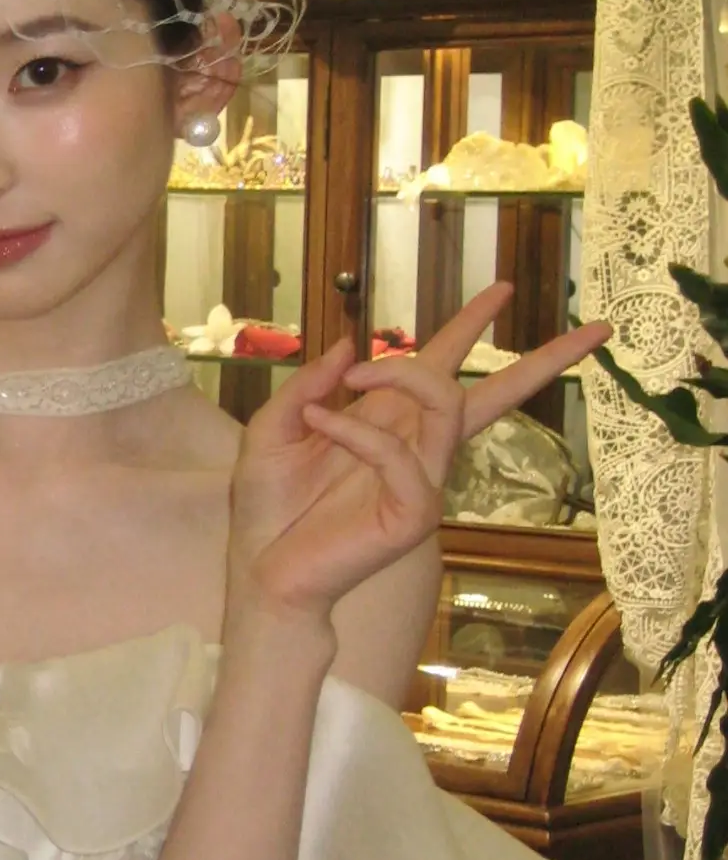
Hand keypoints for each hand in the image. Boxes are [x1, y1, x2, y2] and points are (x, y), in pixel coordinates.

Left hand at [227, 285, 609, 625]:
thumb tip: (352, 343)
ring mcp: (422, 481)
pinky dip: (357, 430)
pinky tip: (321, 423)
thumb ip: (309, 386)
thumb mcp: (276, 428)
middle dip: (544, 360)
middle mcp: (416, 448)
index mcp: (388, 423)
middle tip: (595, 327)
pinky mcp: (414, 513)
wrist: (264, 571)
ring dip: (400, 373)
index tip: (502, 289)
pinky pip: (399, 452)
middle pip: (492, 393)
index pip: (442, 367)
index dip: (470, 326)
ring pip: (448, 404)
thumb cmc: (270, 506)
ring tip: (353, 374)